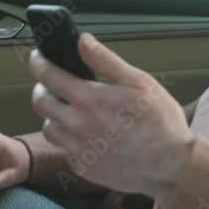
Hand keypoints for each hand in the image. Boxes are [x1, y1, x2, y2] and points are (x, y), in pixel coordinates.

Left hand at [29, 33, 193, 200]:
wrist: (170, 166)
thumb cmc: (160, 122)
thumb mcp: (139, 81)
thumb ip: (106, 60)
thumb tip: (83, 41)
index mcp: (89, 99)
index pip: (48, 76)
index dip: (38, 62)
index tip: (38, 57)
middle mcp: (77, 125)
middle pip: (40, 102)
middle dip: (42, 88)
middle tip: (54, 84)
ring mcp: (78, 148)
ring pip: (49, 127)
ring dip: (54, 115)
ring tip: (72, 110)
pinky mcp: (83, 167)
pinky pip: (65, 148)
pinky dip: (70, 138)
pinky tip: (89, 133)